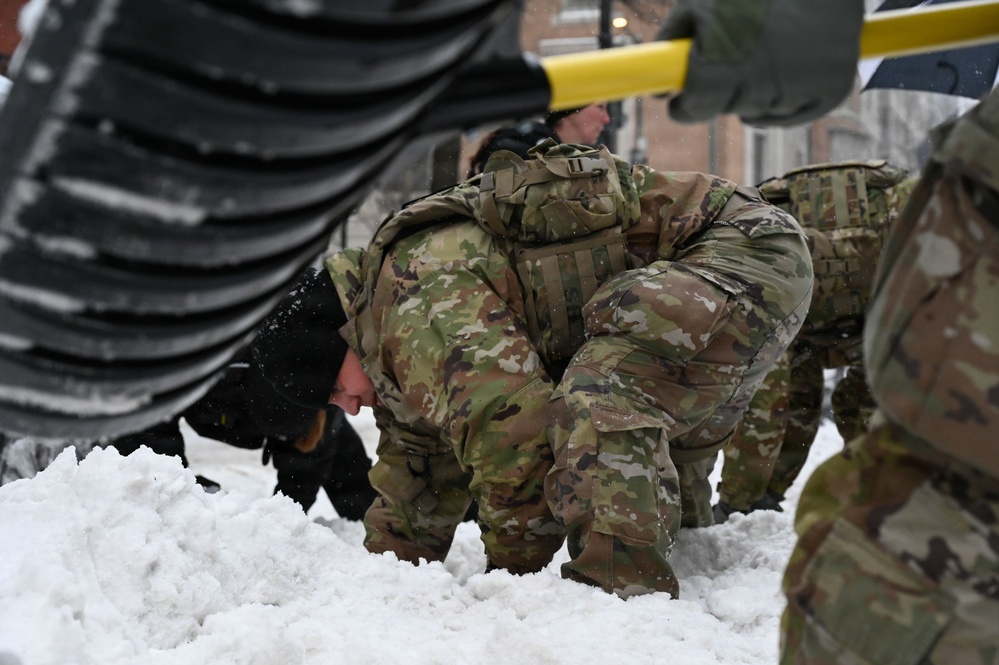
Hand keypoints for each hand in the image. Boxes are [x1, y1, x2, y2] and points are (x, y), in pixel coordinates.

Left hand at [657, 0, 863, 126]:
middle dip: (721, 91)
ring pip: (757, 113)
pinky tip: (790, 65)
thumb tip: (657, 88)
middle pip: (727, 109)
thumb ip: (673, 39)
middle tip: (733, 59)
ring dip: (753, 93)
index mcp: (730, 53)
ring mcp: (802, 88)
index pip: (695, 105)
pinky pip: (789, 116)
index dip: (684, 105)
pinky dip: (783, 100)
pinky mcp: (831, 93)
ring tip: (767, 51)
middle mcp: (767, 77)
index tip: (680, 101)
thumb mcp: (705, 0)